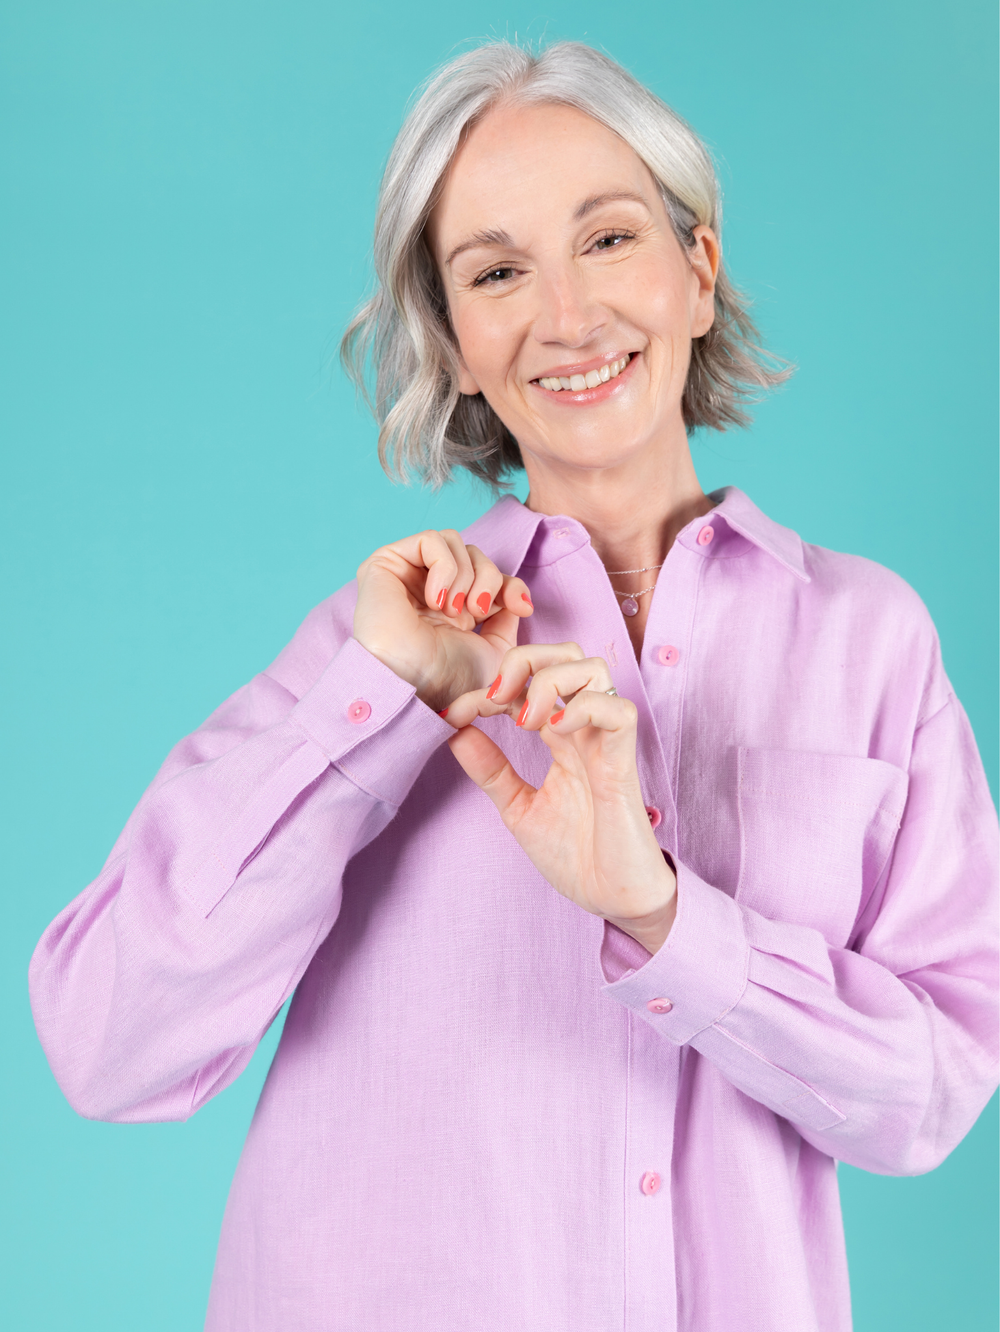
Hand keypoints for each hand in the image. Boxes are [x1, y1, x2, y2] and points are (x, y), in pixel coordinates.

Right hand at [353, 529, 532, 713]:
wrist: (412, 687)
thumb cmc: (447, 681)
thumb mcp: (495, 651)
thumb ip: (507, 620)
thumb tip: (514, 596)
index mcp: (453, 609)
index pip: (489, 574)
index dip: (510, 585)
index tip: (522, 608)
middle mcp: (429, 589)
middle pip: (475, 554)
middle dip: (489, 580)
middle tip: (476, 614)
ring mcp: (406, 575)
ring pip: (455, 542)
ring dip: (466, 576)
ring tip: (453, 611)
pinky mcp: (384, 564)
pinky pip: (430, 540)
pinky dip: (445, 568)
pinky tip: (436, 601)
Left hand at [444, 643, 676, 953]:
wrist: (615, 901)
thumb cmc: (578, 856)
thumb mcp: (519, 808)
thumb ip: (492, 770)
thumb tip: (454, 733)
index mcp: (561, 737)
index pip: (528, 681)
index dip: (488, 685)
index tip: (454, 713)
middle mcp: (585, 731)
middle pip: (568, 654)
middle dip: (525, 661)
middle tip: (496, 698)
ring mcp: (606, 743)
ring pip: (593, 669)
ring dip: (550, 681)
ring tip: (526, 721)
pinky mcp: (624, 764)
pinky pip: (618, 711)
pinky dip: (583, 708)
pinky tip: (554, 731)